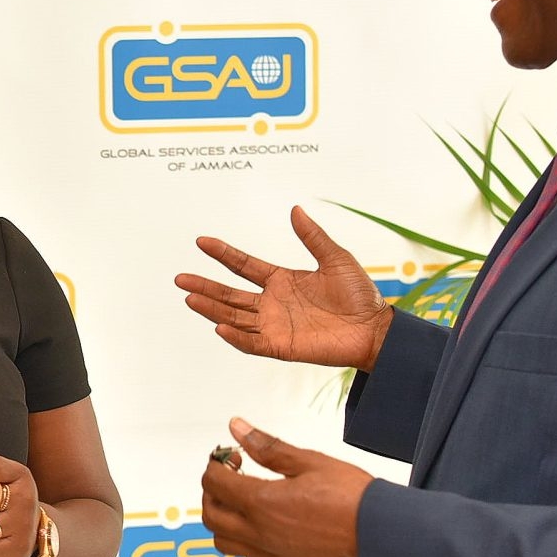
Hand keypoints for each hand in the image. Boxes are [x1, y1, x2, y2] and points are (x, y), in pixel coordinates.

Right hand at [175, 206, 390, 371]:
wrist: (376, 328)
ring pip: (234, 317)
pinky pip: (252, 343)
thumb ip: (313, 236)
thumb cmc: (360, 295)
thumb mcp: (335, 258)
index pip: (243, 265)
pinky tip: (219, 325)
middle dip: (205, 286)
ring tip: (190, 298)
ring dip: (212, 308)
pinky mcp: (281, 346)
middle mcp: (272, 303)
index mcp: (281, 280)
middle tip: (180, 279)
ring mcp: (274, 326)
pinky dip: (234, 336)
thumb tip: (295, 210)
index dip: (222, 254)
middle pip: (230, 294)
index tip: (201, 241)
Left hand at [200, 417, 372, 556]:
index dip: (216, 465)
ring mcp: (273, 554)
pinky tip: (262, 523)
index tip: (229, 457)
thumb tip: (238, 429)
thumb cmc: (352, 498)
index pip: (215, 484)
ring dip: (223, 519)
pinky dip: (244, 539)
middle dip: (212, 491)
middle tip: (231, 475)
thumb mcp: (308, 461)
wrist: (382, 534)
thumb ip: (267, 447)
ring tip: (243, 500)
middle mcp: (261, 533)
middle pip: (211, 515)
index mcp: (263, 503)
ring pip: (224, 541)